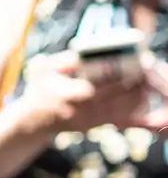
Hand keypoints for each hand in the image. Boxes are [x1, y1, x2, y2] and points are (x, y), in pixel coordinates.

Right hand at [17, 50, 156, 135]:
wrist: (31, 123)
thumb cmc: (38, 92)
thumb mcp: (45, 70)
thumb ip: (67, 60)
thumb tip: (90, 50)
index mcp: (69, 94)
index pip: (102, 81)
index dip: (121, 69)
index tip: (135, 58)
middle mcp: (81, 110)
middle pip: (116, 93)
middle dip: (133, 79)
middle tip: (146, 66)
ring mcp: (88, 120)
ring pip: (121, 107)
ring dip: (136, 93)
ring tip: (145, 79)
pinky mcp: (93, 126)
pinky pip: (118, 116)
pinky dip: (131, 107)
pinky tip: (139, 95)